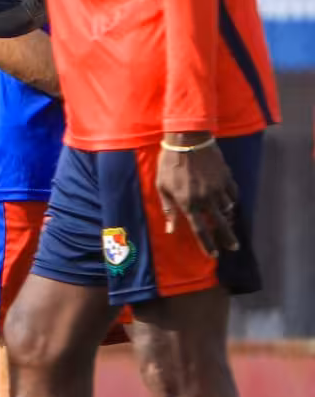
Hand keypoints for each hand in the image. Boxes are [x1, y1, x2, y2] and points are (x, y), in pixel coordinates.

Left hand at [157, 136, 238, 255]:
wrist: (187, 141)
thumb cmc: (169, 164)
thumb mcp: (162, 187)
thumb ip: (168, 209)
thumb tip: (170, 230)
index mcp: (188, 204)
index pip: (200, 230)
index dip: (207, 244)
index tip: (214, 254)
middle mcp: (206, 200)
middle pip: (220, 224)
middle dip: (227, 238)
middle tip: (233, 247)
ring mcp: (218, 189)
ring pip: (228, 208)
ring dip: (227, 215)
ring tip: (227, 219)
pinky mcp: (226, 178)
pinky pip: (233, 194)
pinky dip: (231, 199)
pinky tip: (229, 200)